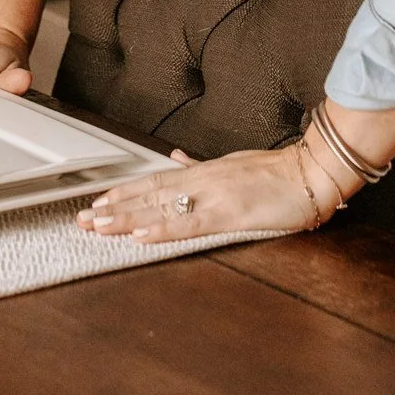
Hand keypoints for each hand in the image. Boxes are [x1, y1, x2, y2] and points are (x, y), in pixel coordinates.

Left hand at [76, 143, 337, 243]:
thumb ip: (203, 164)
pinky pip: (189, 224)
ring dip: (127, 219)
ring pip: (161, 208)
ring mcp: (213, 197)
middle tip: (83, 219)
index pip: (155, 183)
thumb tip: (179, 158)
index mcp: (203, 172)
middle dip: (114, 208)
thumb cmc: (278, 172)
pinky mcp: (229, 214)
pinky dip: (163, 229)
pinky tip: (142, 235)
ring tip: (98, 227)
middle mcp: (202, 181)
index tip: (99, 203)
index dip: (125, 193)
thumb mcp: (234, 162)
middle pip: (149, 195)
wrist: (310, 172)